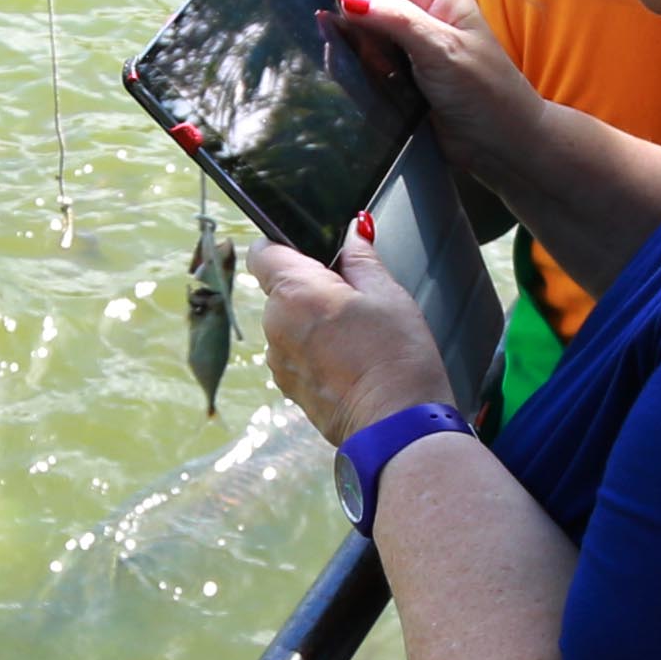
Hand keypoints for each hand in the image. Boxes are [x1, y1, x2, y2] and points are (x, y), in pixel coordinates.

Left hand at [250, 216, 449, 442]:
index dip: (285, 246)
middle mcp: (275, 326)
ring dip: (313, 323)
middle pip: (279, 290)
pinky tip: (351, 361)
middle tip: (354, 300)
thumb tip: (355, 232)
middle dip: (310, 289)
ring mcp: (278, 362)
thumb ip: (362, 258)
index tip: (312, 252)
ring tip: (356, 336)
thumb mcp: (388, 294)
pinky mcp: (289, 388)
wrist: (397, 427)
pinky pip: (295, 355)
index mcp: (294, 293)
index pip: (263, 251)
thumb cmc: (396, 359)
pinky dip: (316, 352)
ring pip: (288, 325)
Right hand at [314, 0, 521, 107]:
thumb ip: (396, 20)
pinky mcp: (396, 71)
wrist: (498, 143)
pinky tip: (342, 67)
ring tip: (333, 45)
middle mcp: (419, 10)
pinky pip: (362, 55)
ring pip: (361, 22)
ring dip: (344, 32)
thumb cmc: (486, 91)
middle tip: (325, 16)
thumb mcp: (441, 48)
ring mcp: (405, 41)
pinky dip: (348, 58)